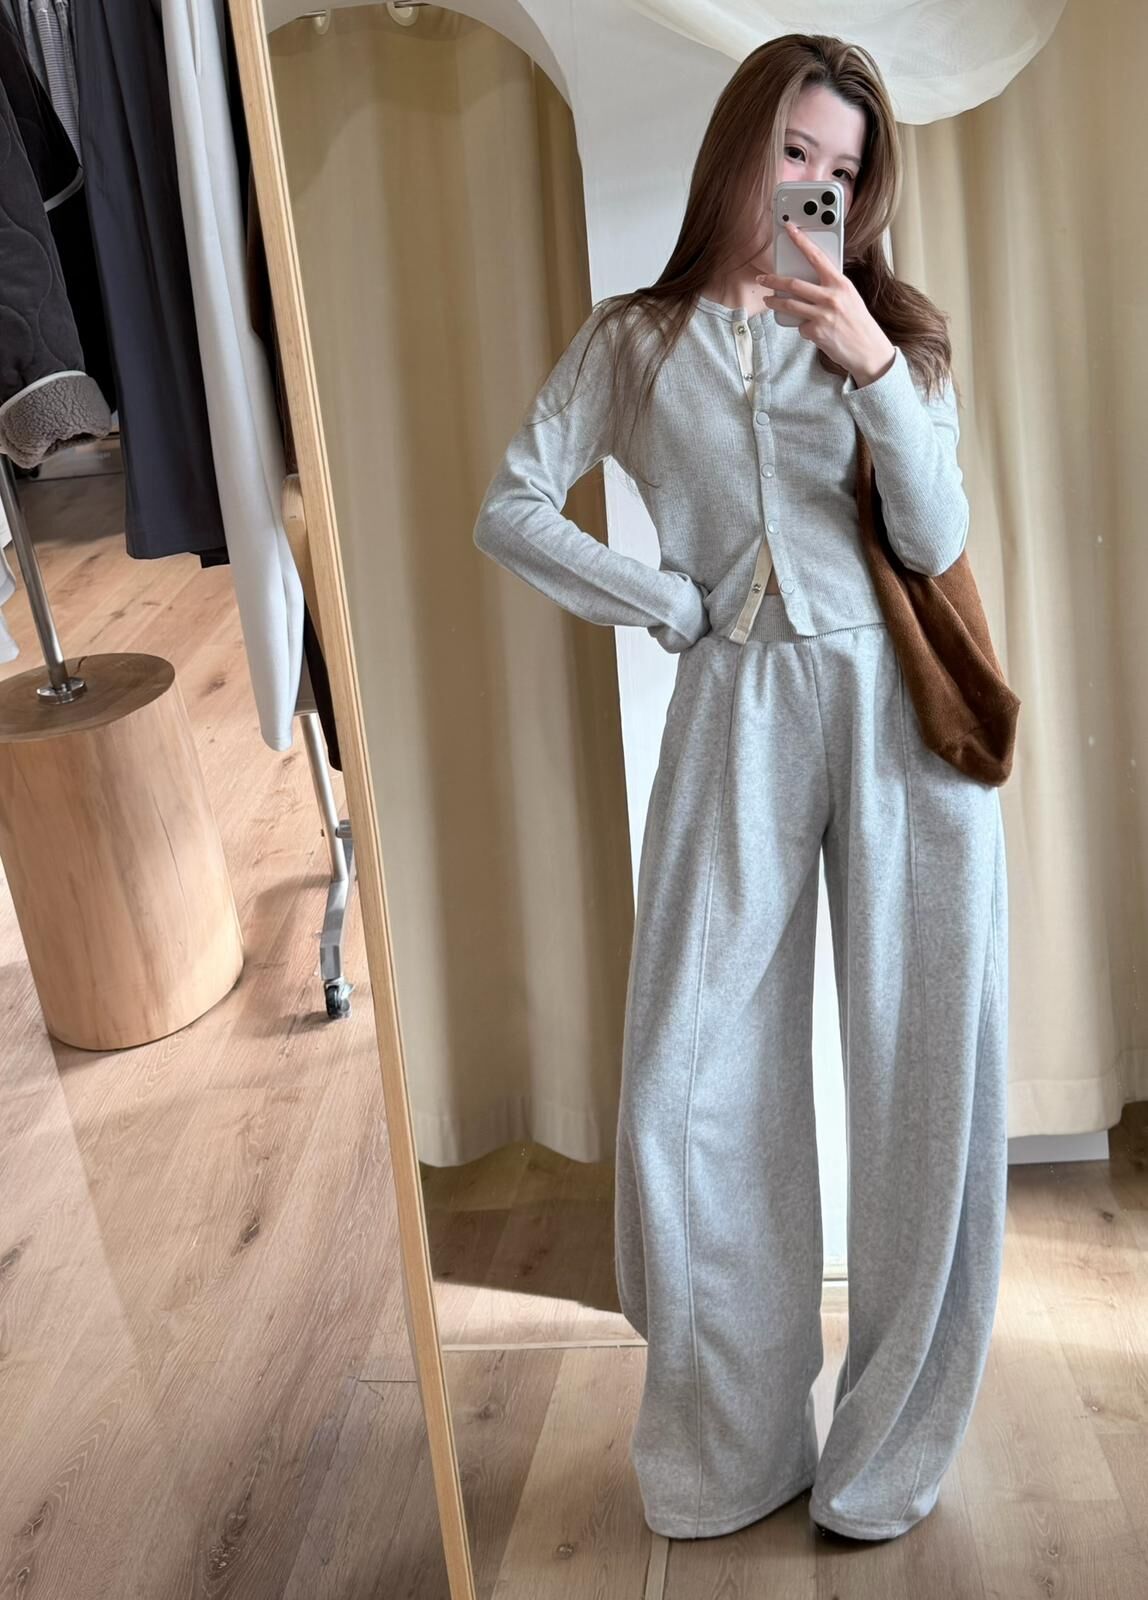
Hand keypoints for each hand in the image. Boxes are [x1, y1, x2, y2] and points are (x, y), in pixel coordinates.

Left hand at [756, 221, 895, 386]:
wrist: (868, 350)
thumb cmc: (858, 323)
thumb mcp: (849, 297)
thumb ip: (831, 287)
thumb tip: (809, 281)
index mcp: (840, 284)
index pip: (817, 257)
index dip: (801, 241)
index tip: (790, 230)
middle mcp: (831, 297)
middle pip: (794, 284)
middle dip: (773, 280)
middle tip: (763, 279)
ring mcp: (823, 315)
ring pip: (789, 305)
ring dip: (775, 302)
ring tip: (769, 300)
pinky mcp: (816, 332)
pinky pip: (800, 326)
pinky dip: (802, 328)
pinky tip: (813, 331)